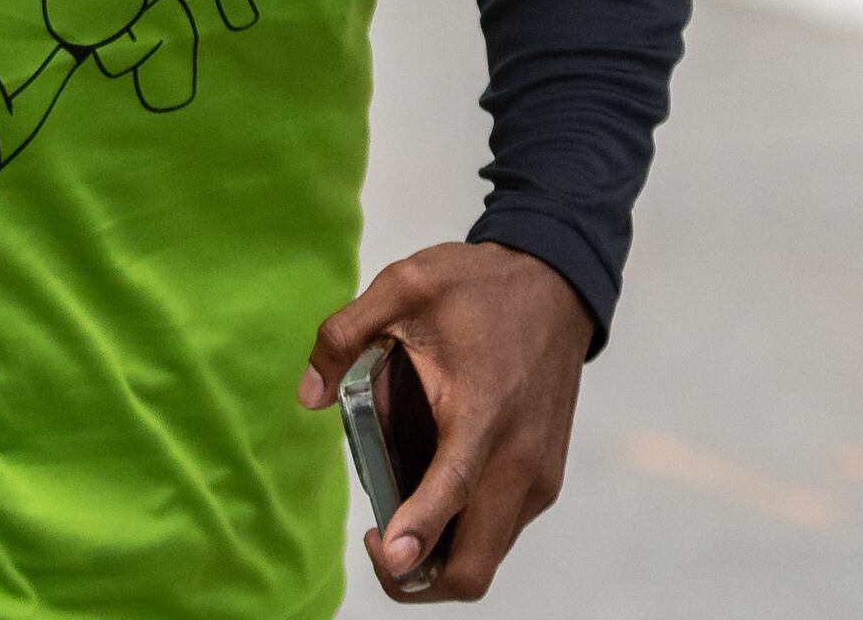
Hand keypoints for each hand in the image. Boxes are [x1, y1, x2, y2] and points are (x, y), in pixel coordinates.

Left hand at [302, 243, 591, 601]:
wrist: (555, 287)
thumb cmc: (479, 287)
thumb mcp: (404, 284)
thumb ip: (345, 334)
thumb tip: (307, 395)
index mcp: (481, 410)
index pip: (453, 487)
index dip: (418, 531)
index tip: (390, 556)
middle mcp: (519, 458)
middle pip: (474, 563)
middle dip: (418, 578)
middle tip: (378, 543)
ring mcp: (538, 477)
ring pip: (488, 557)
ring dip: (441, 561)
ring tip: (398, 521)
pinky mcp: (545, 481)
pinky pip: (501, 533)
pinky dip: (465, 538)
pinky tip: (434, 500)